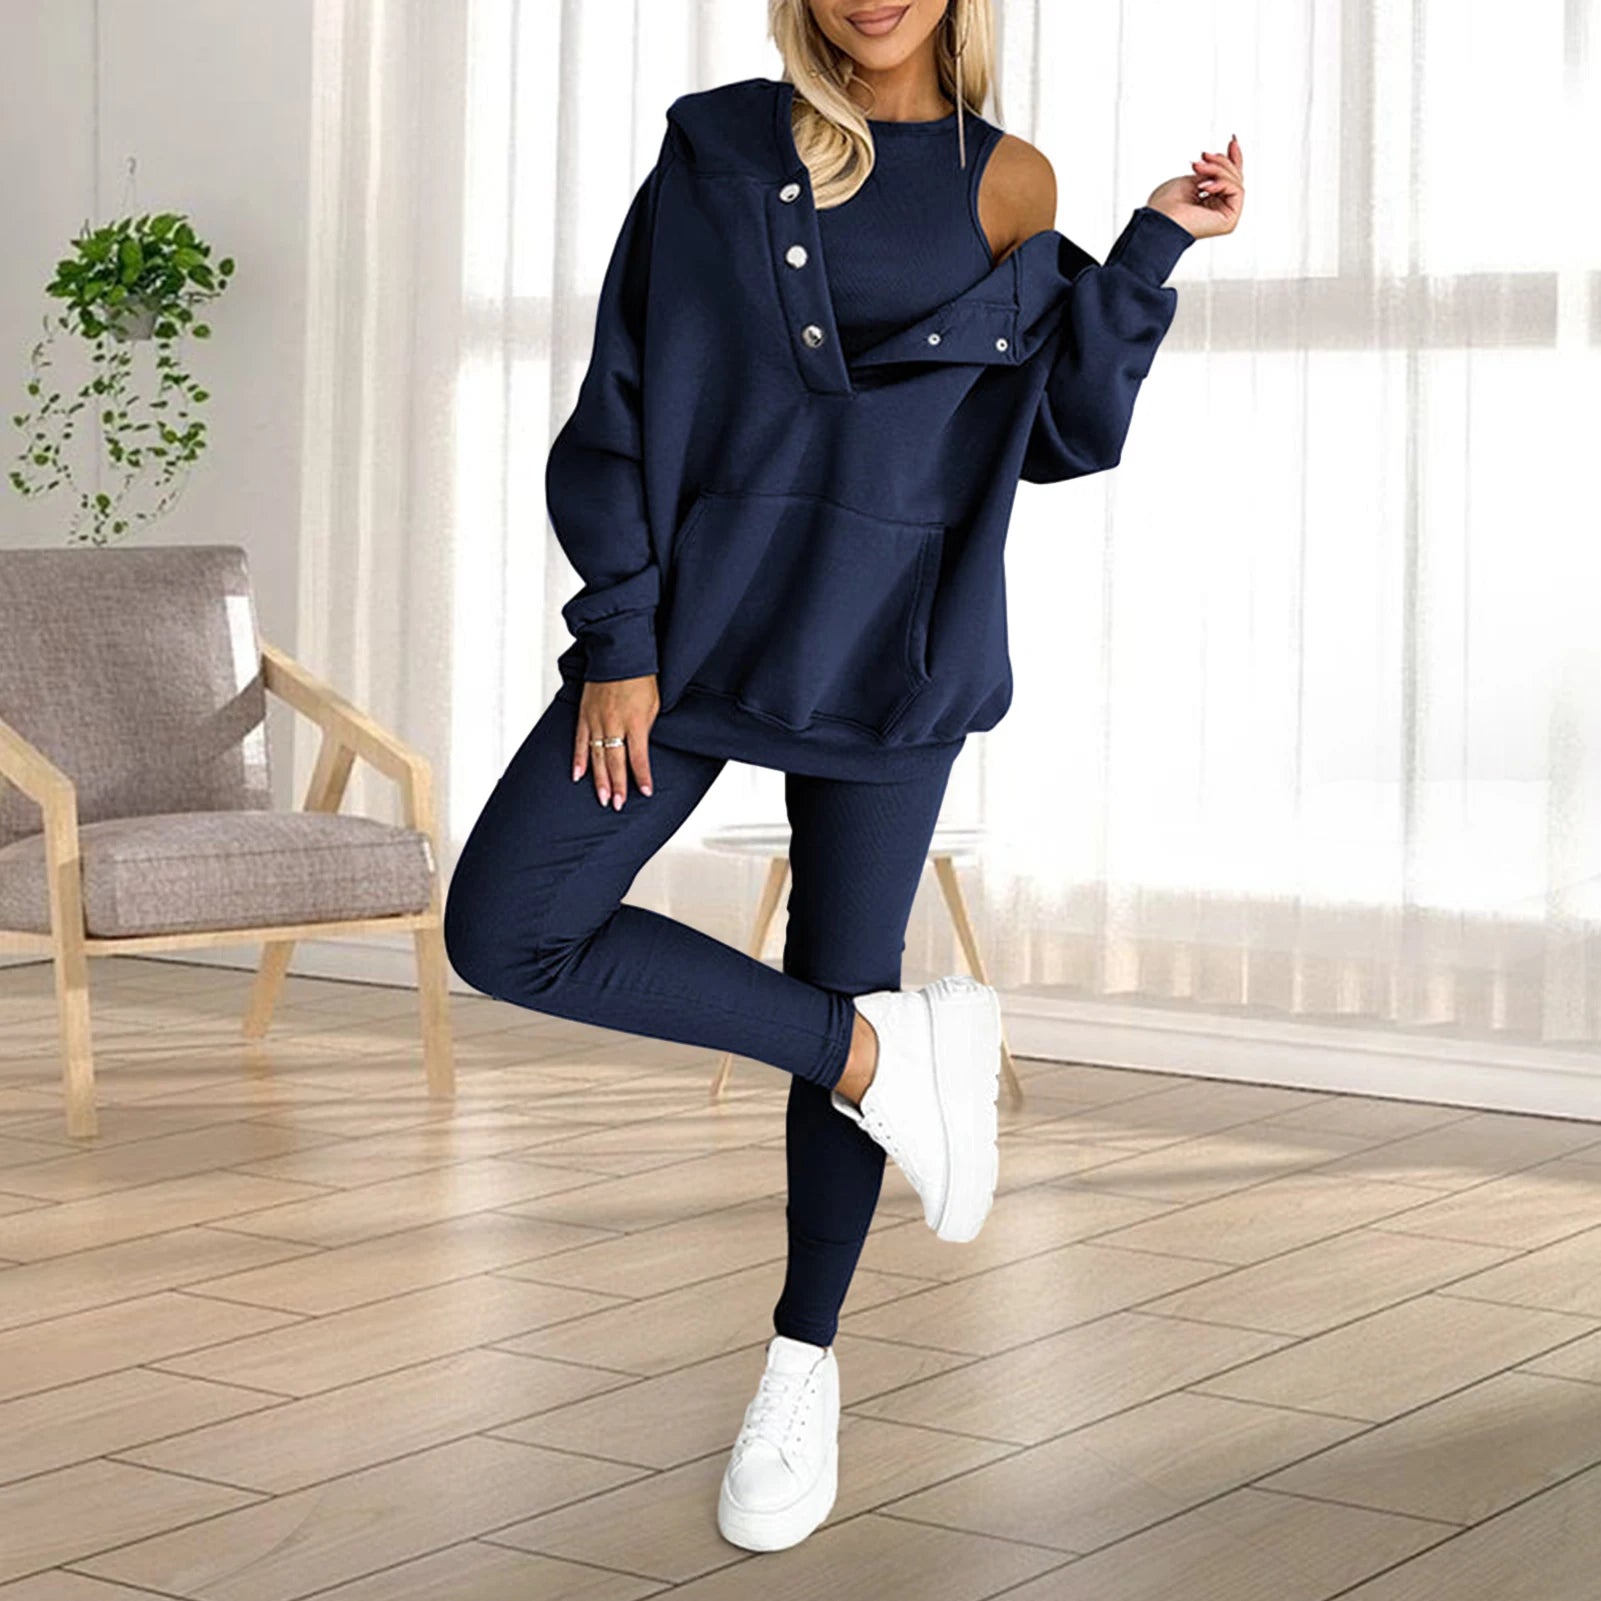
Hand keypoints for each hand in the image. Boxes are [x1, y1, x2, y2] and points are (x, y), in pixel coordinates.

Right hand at [573, 674, 658, 809]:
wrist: (618, 654)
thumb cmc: (640, 678)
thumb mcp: (654, 704)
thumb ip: (646, 729)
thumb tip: (641, 749)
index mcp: (635, 721)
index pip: (639, 757)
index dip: (642, 776)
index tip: (645, 792)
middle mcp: (614, 723)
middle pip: (615, 761)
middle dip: (617, 785)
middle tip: (617, 805)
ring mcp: (597, 720)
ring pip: (596, 756)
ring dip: (599, 779)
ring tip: (602, 798)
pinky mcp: (584, 715)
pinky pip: (580, 741)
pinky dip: (579, 759)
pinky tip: (578, 776)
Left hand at [1148, 134, 1244, 239]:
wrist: (1160, 219)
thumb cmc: (1165, 205)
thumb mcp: (1190, 179)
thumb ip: (1210, 173)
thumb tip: (1224, 160)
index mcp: (1207, 203)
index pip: (1227, 179)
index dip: (1232, 159)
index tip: (1232, 140)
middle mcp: (1217, 210)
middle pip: (1233, 178)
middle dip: (1221, 162)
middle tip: (1204, 155)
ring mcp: (1224, 215)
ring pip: (1235, 182)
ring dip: (1217, 169)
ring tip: (1198, 167)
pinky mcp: (1229, 220)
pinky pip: (1237, 191)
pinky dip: (1221, 182)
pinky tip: (1204, 185)